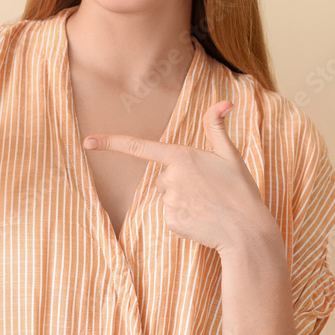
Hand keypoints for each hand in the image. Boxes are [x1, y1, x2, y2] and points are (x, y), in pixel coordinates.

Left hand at [82, 101, 277, 254]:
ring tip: (209, 205)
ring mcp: (168, 202)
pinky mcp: (169, 222)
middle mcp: (170, 178)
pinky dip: (185, 217)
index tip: (87, 141)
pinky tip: (203, 219)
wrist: (247, 233)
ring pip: (168, 196)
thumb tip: (223, 102)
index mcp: (181, 157)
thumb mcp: (230, 156)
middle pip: (164, 176)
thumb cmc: (241, 192)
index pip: (139, 147)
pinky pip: (171, 215)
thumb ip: (217, 128)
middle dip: (182, 181)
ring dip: (184, 199)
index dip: (111, 143)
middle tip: (210, 190)